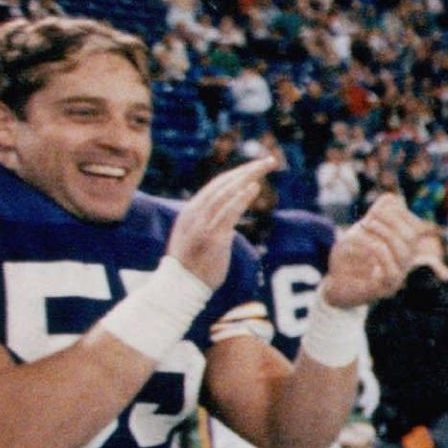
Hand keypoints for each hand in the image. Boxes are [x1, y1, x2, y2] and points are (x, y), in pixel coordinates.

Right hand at [168, 155, 276, 287]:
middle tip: (268, 161)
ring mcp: (203, 224)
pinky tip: (253, 187)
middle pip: (223, 183)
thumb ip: (212, 226)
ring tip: (265, 167)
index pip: (217, 185)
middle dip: (247, 169)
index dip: (237, 174)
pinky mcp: (212, 237)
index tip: (255, 167)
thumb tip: (229, 224)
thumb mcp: (199, 239)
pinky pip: (228, 212)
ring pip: (226, 193)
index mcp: (192, 211)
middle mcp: (195, 213)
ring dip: (248, 177)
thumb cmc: (194, 267)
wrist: (180, 286)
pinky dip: (240, 198)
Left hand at [325, 195, 425, 307]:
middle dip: (390, 222)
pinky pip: (390, 269)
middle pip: (412, 237)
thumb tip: (391, 198)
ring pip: (403, 251)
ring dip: (383, 233)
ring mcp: (397, 277)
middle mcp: (405, 263)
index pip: (415, 227)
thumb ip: (376, 215)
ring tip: (364, 226)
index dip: (400, 213)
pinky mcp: (385, 289)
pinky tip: (359, 241)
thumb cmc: (350, 257)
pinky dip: (373, 249)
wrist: (335, 284)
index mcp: (403, 248)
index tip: (377, 209)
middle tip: (368, 219)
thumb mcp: (362, 230)